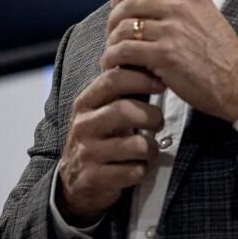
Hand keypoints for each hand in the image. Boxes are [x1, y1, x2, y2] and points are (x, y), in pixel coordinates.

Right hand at [56, 68, 164, 225]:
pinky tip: (136, 168)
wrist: (75, 181)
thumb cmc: (100, 137)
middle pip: (124, 110)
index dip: (141, 78)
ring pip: (135, 145)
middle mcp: (83, 125)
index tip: (162, 84)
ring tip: (149, 149)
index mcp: (85, 103)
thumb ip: (120, 88)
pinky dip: (142, 170)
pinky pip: (133, 171)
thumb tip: (146, 57)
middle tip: (159, 122)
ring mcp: (87, 153)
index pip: (112, 79)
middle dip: (152, 116)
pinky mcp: (94, 178)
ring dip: (151, 148)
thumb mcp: (102, 110)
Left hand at [103, 0, 237, 122]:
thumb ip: (185, 12)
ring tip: (112, 54)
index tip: (118, 3)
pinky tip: (114, 66)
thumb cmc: (226, 59)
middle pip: (132, 3)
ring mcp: (172, 32)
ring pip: (124, 28)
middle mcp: (181, 10)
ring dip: (112, 42)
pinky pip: (125, 51)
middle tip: (111, 33)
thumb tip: (157, 13)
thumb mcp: (210, 21)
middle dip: (114, 18)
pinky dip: (113, 58)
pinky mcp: (164, 55)